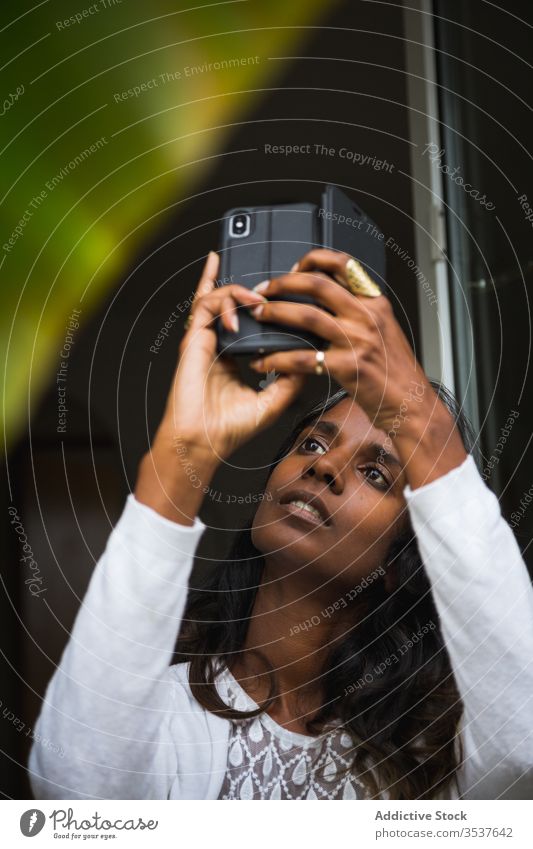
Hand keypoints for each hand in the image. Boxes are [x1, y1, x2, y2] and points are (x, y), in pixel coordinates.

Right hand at [155, 251, 305, 463]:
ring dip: (239, 292)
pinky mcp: (193, 340)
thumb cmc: (229, 428)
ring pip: (218, 296)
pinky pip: (203, 304)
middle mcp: (219, 344)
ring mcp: (205, 340)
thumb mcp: (273, 401)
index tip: (284, 297)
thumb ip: (291, 378)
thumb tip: (310, 357)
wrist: (202, 442)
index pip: (248, 320)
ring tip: (257, 302)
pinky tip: (234, 320)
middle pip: (232, 301)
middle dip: (253, 289)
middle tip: (273, 294)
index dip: (261, 304)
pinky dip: (221, 302)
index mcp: (236, 356)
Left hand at [247, 248, 433, 435]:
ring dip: (275, 313)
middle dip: (283, 282)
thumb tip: (326, 301)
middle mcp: (367, 316)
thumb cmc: (395, 371)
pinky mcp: (347, 366)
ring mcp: (357, 340)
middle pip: (317, 284)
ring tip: (258, 316)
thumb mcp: (383, 331)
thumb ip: (358, 313)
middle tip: (263, 290)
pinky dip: (277, 359)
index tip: (293, 267)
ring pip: (306, 315)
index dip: (312, 259)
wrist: (412, 403)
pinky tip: (264, 362)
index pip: (343, 264)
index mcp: (375, 303)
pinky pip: (303, 357)